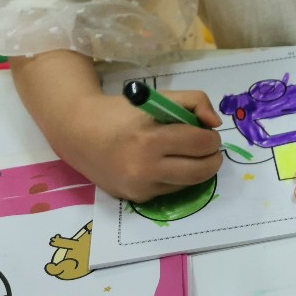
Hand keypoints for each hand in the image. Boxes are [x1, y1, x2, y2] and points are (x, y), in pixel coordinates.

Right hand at [58, 87, 223, 201]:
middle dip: (213, 158)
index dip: (211, 138)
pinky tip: (170, 164)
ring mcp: (140, 187)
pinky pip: (171, 189)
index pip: (199, 144)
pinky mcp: (136, 198)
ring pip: (188, 183)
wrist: (80, 133)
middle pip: (199, 171)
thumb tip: (215, 123)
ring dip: (199, 170)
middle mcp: (144, 168)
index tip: (209, 132)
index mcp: (150, 139)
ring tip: (193, 155)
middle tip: (210, 148)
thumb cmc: (121, 112)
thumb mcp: (157, 97)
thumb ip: (193, 101)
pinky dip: (178, 177)